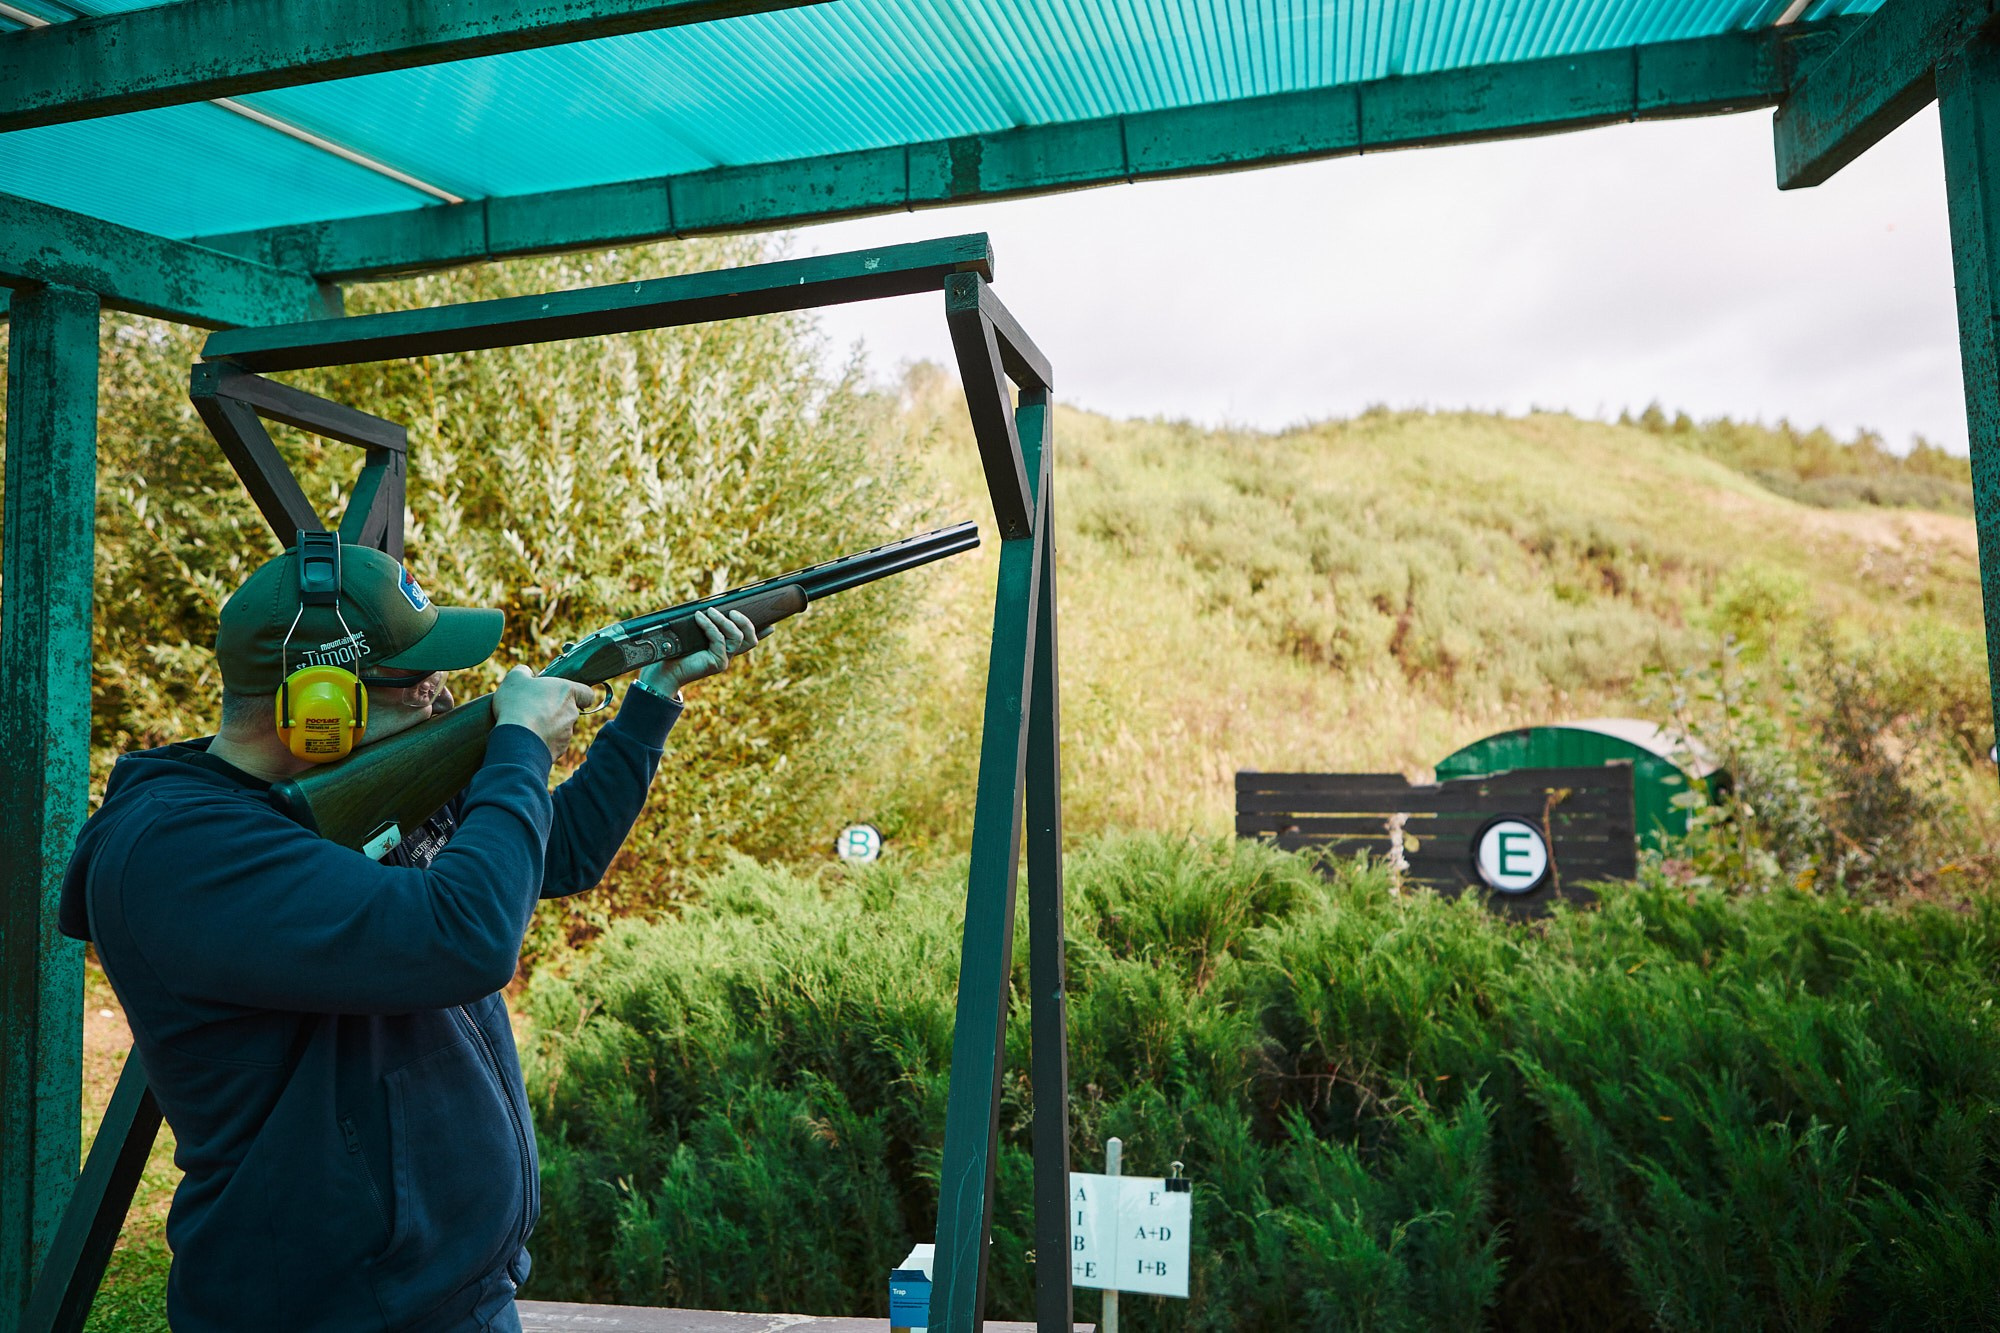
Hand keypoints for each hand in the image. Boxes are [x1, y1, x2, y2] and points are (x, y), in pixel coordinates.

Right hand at [492, 666, 597, 759]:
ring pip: (561, 729)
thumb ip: (523, 672)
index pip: (587, 694)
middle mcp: (572, 713)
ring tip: (526, 726)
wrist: (516, 739)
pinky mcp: (558, 751)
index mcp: (567, 692)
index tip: (565, 696)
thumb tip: (526, 673)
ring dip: (547, 727)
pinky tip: (526, 739)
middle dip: (554, 712)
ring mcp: (566, 734)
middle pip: (569, 712)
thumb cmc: (517, 704)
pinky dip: (542, 742)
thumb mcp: (514, 678)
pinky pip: (552, 744)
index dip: (579, 695)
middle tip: (533, 710)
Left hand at [639, 608, 767, 697]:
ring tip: (711, 611)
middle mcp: (728, 656)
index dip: (763, 633)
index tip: (772, 625)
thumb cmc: (677, 652)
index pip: (749, 641)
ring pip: (737, 637)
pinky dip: (709, 626)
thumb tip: (707, 607)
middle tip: (732, 611)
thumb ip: (706, 625)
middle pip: (750, 639)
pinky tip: (699, 617)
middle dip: (745, 622)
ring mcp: (724, 660)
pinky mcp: (717, 663)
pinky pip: (718, 639)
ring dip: (725, 621)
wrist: (666, 672)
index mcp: (726, 649)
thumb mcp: (694, 635)